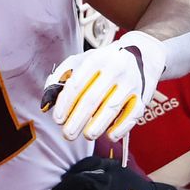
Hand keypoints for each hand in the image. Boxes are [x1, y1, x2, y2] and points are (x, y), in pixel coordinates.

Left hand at [41, 30, 165, 140]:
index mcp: (96, 59)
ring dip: (97, 126)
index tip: (57, 119)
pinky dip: (121, 128)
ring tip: (87, 135)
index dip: (65, 104)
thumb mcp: (81, 61)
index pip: (76, 84)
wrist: (142, 53)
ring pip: (112, 108)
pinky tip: (110, 136)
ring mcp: (131, 82)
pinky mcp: (143, 95)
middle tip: (67, 134)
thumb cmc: (103, 62)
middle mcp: (115, 68)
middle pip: (92, 99)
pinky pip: (132, 115)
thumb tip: (46, 104)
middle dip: (77, 120)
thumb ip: (61, 78)